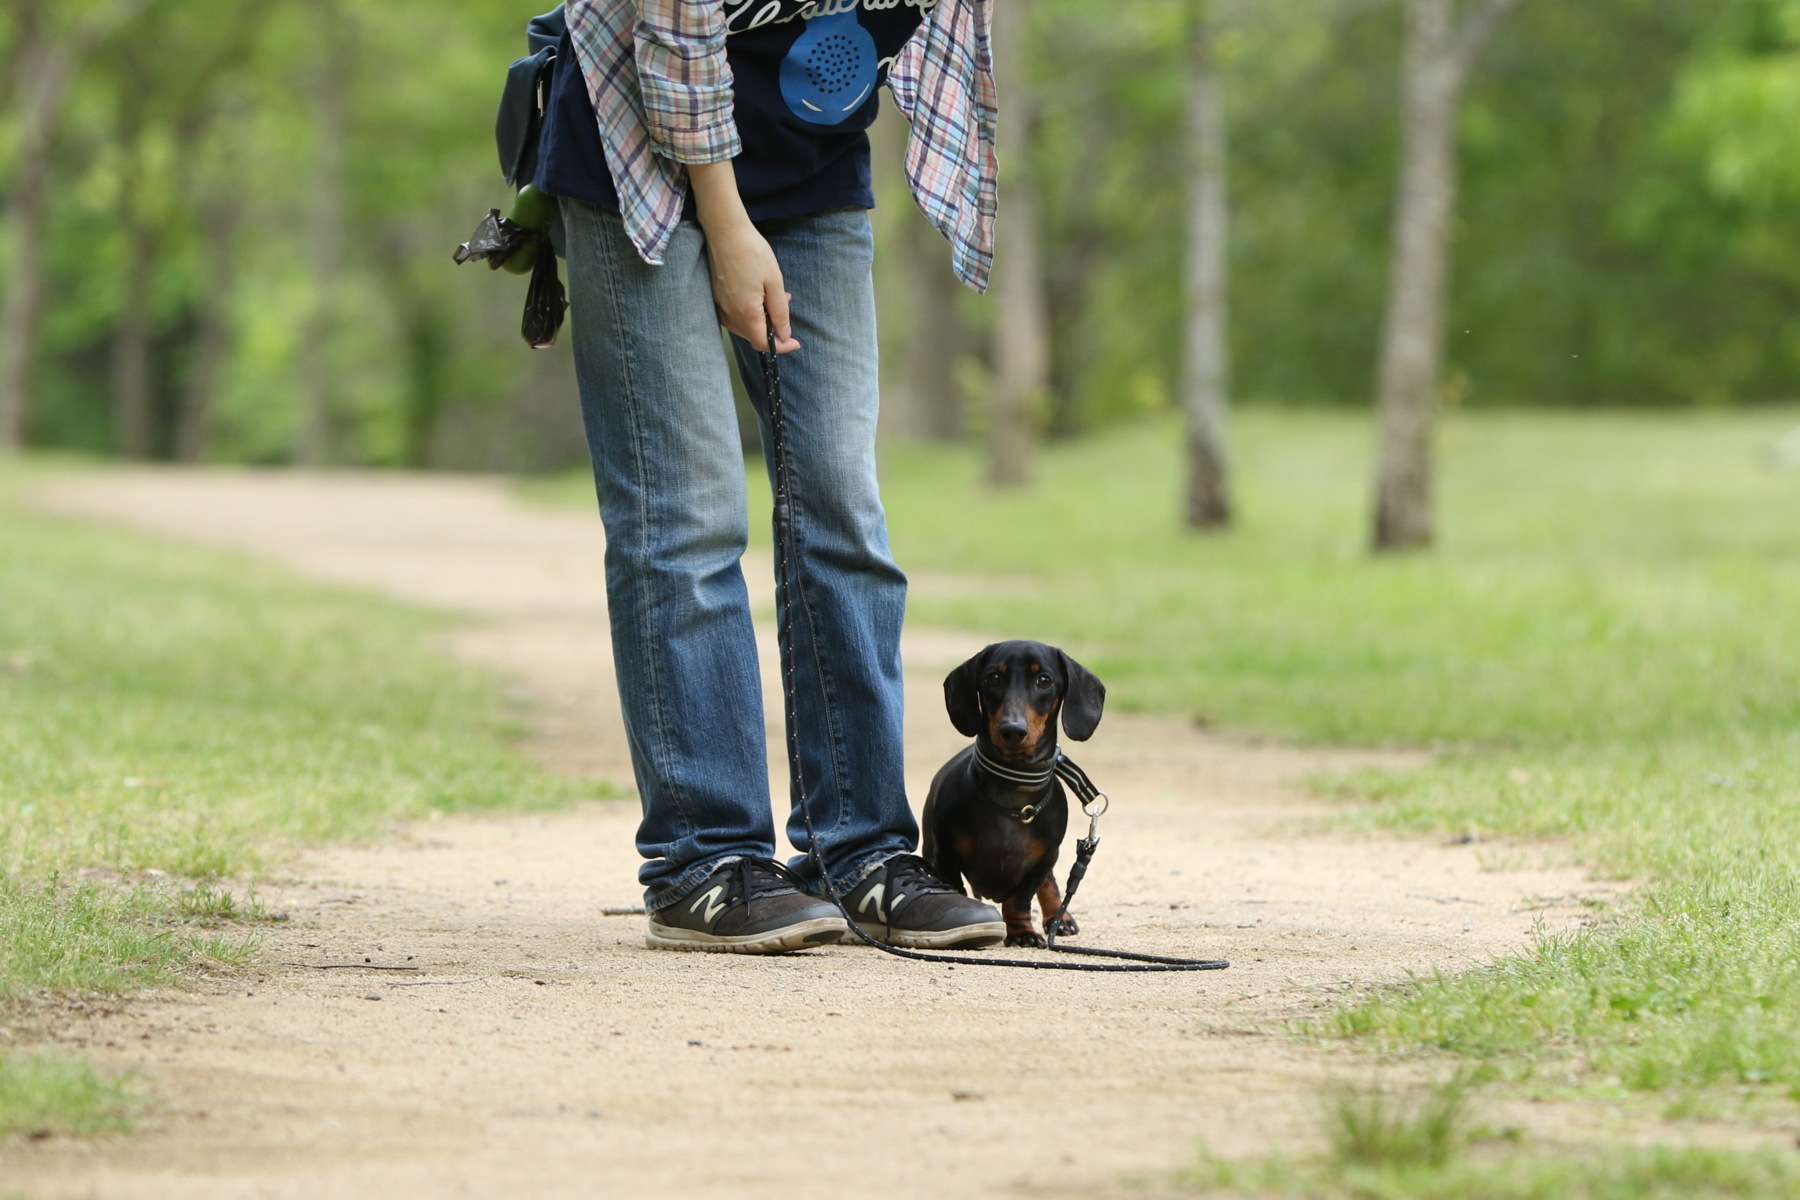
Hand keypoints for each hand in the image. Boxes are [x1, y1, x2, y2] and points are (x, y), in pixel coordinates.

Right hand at [688, 161, 799, 353]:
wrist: (725, 231)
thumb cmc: (752, 252)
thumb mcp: (774, 282)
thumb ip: (779, 311)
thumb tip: (784, 334)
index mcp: (746, 313)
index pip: (763, 344)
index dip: (781, 347)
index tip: (794, 342)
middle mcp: (730, 315)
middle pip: (753, 336)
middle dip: (772, 329)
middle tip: (786, 305)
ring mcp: (720, 307)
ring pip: (744, 326)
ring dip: (761, 319)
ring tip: (775, 296)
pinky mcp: (716, 297)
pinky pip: (734, 315)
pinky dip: (749, 312)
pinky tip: (758, 293)